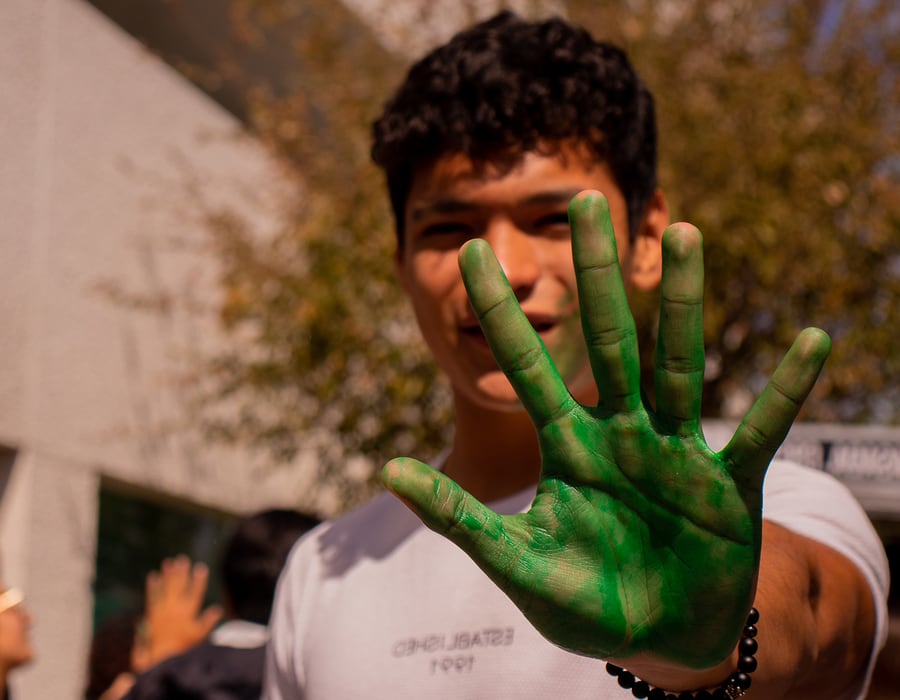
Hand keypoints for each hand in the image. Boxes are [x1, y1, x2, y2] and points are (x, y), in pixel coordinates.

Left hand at [133, 555, 222, 669]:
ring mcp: (163, 609)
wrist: (162, 654)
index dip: (199, 579)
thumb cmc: (183, 646)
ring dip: (167, 574)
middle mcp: (175, 608)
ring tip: (169, 562)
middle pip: (179, 586)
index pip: (195, 592)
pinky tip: (153, 576)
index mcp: (188, 611)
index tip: (201, 567)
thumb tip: (219, 609)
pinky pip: (153, 597)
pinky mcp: (153, 613)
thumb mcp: (199, 635)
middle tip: (182, 559)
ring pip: (166, 588)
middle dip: (181, 572)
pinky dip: (153, 586)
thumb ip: (208, 621)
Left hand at [382, 191, 829, 670]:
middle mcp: (622, 434)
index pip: (527, 368)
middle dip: (596, 275)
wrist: (658, 638)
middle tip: (583, 200)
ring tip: (681, 233)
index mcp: (569, 448)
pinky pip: (763, 430)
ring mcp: (677, 453)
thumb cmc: (587, 603)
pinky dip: (786, 391)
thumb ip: (459, 518)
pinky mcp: (730, 485)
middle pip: (608, 341)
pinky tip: (811, 340)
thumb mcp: (516, 562)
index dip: (500, 313)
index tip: (468, 252)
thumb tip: (388, 468)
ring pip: (679, 364)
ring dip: (681, 303)